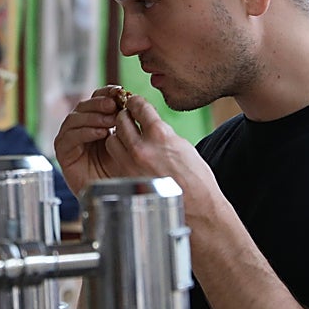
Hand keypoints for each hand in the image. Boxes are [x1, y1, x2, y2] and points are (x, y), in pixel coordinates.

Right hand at [53, 86, 133, 195]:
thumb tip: (135, 100)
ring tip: (110, 122)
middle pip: (83, 106)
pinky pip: (69, 137)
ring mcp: (70, 140)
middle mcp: (81, 128)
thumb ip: (129, 123)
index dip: (106, 92)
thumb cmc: (125, 170)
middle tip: (114, 105)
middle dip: (99, 103)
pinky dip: (84, 132)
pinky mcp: (64, 153)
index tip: (119, 90)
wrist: (115, 196)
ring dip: (93, 117)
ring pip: (74, 119)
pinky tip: (100, 134)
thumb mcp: (130, 142)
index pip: (97, 99)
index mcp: (96, 121)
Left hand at [102, 95, 221, 223]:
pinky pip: (115, 159)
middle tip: (128, 117)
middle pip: (121, 121)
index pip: (139, 108)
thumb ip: (162, 133)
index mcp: (160, 136)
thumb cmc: (195, 178)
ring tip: (126, 137)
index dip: (135, 102)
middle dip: (125, 116)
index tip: (133, 101)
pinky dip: (119, 154)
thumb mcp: (182, 146)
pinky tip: (126, 155)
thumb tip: (149, 124)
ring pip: (112, 139)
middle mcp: (142, 148)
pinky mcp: (125, 178)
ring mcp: (130, 165)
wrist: (196, 207)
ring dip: (118, 135)